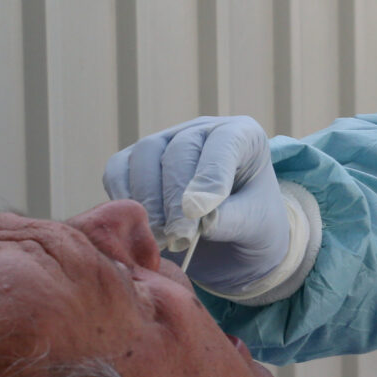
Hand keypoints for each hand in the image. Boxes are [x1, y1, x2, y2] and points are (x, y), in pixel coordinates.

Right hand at [103, 116, 293, 293]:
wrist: (234, 245)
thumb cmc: (254, 229)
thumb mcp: (257, 227)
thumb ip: (232, 219)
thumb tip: (197, 217)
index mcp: (244, 137)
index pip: (225, 142)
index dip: (210, 174)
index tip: (199, 212)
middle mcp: (203, 131)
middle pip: (180, 148)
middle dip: (175, 196)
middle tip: (178, 236)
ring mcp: (167, 142)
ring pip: (145, 154)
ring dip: (148, 198)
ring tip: (159, 237)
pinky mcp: (137, 163)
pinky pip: (119, 169)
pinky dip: (123, 197)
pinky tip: (137, 226)